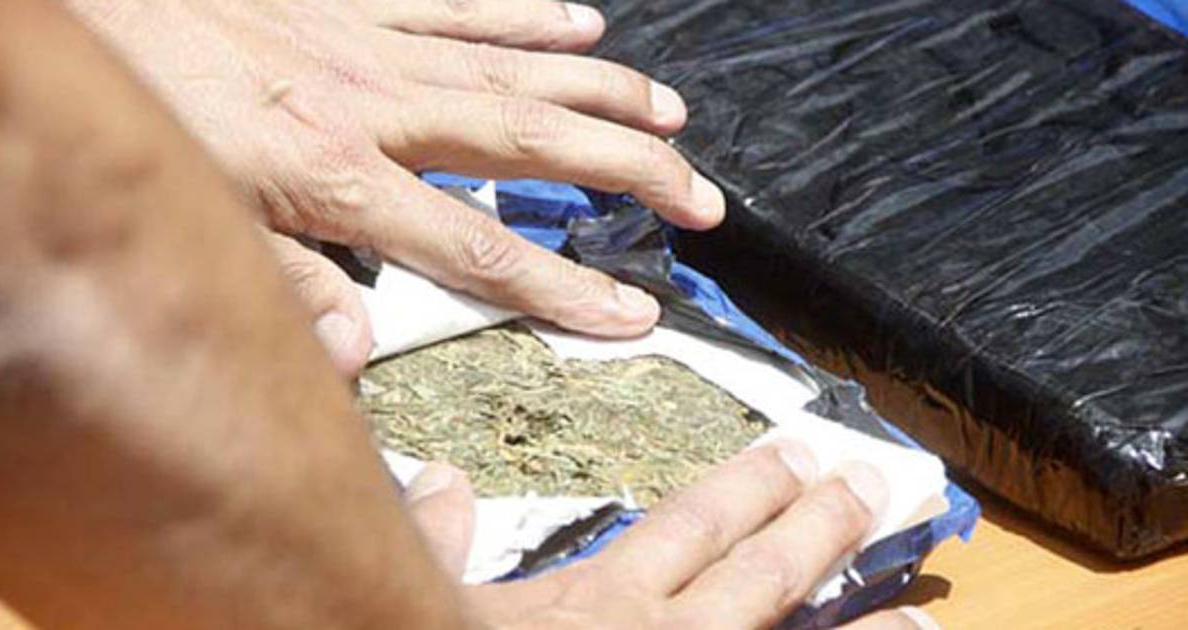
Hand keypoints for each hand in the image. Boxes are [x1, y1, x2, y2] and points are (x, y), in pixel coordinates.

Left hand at [70, 0, 727, 374]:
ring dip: (601, 95)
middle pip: (529, 145)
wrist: (86, 9)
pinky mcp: (355, 3)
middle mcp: (375, 106)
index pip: (477, 249)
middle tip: (697, 196)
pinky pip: (461, 5)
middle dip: (626, 173)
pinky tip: (583, 24)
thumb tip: (352, 354)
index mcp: (337, 176)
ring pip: (515, 70)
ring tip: (669, 117)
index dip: (563, 288)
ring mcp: (373, 46)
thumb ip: (286, 288)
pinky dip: (528, 16)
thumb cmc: (141, 115)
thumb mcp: (196, 223)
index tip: (633, 311)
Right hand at [407, 445, 940, 628]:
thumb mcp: (430, 599)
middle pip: (760, 571)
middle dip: (818, 525)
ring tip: (918, 617)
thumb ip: (436, 536)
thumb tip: (443, 479)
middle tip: (867, 488)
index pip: (694, 524)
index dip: (750, 486)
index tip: (795, 453)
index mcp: (600, 596)